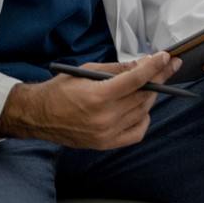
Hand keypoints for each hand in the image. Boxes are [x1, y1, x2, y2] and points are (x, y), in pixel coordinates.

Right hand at [0, 52, 178, 148]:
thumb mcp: (88, 70)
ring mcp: (106, 133)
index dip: (154, 67)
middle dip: (158, 78)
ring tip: (152, 83)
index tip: (165, 57)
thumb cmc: (61, 89)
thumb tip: (144, 64)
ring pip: (142, 111)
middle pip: (143, 96)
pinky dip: (144, 118)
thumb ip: (118, 69)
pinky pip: (137, 132)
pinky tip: (141, 108)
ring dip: (151, 95)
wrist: (37, 116)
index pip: (136, 80)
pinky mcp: (105, 144)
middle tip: (166, 66)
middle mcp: (104, 118)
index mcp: (98, 96)